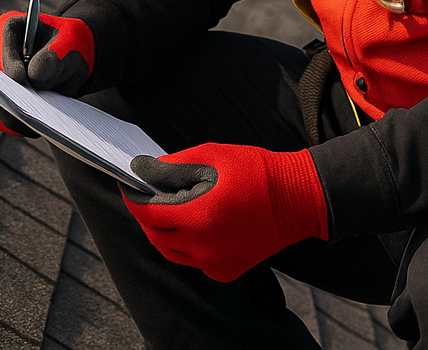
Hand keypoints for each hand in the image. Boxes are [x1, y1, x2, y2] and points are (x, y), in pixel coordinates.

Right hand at [0, 10, 94, 135]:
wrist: (72, 60)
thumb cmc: (70, 46)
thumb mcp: (69, 45)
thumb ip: (52, 57)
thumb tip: (33, 79)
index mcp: (8, 28)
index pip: (2, 48)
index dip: (10, 65)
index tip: (21, 79)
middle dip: (11, 97)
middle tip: (30, 114)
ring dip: (15, 115)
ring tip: (38, 125)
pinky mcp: (0, 98)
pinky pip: (3, 117)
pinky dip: (19, 124)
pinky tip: (37, 127)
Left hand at [122, 143, 327, 282]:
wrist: (297, 200)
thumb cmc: (255, 171)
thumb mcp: (212, 156)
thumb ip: (173, 166)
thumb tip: (142, 171)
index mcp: (198, 215)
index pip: (147, 213)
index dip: (134, 198)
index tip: (129, 185)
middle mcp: (203, 246)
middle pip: (155, 234)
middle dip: (147, 215)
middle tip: (149, 195)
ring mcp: (213, 263)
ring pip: (171, 251)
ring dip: (164, 231)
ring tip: (170, 209)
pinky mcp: (224, 271)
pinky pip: (192, 260)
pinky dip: (187, 245)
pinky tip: (196, 225)